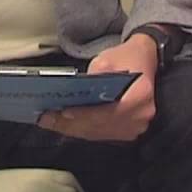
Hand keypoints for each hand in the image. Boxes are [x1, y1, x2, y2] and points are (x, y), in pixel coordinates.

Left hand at [37, 33, 158, 141]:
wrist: (144, 59)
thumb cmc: (128, 58)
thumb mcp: (108, 59)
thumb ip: (93, 75)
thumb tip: (73, 92)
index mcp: (140, 97)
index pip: (108, 112)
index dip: (84, 115)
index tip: (63, 113)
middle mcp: (140, 116)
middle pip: (99, 126)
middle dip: (71, 123)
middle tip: (47, 119)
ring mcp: (136, 126)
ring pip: (97, 133)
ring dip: (73, 129)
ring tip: (51, 122)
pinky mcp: (128, 130)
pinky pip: (101, 134)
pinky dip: (83, 129)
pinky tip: (66, 124)